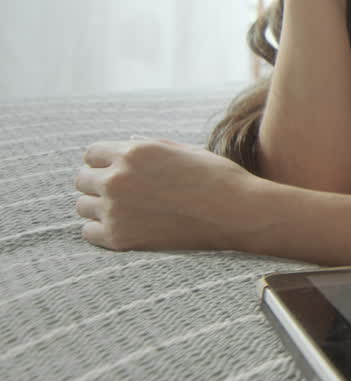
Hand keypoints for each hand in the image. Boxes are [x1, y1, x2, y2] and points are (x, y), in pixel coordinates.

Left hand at [73, 138, 260, 250]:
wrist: (238, 213)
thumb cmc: (218, 178)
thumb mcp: (185, 151)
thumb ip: (150, 146)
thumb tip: (125, 143)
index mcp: (135, 151)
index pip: (92, 154)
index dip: (104, 163)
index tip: (117, 172)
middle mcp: (119, 177)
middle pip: (81, 179)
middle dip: (97, 184)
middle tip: (121, 194)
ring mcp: (116, 208)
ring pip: (82, 206)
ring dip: (98, 207)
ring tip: (125, 212)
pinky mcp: (119, 238)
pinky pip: (88, 232)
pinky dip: (102, 231)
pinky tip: (125, 228)